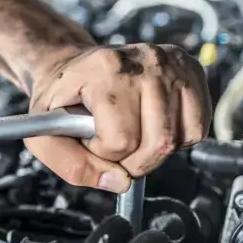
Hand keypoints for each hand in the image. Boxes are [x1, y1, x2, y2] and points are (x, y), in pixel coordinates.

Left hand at [26, 44, 210, 192]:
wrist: (74, 69)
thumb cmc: (61, 102)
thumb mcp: (45, 135)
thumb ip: (71, 165)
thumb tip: (120, 182)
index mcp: (105, 69)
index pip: (121, 139)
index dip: (103, 152)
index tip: (90, 139)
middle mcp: (144, 61)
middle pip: (158, 142)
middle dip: (133, 160)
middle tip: (113, 144)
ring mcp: (172, 63)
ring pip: (179, 138)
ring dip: (154, 151)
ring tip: (131, 132)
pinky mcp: (191, 70)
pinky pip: (198, 127)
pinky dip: (177, 139)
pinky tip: (152, 125)